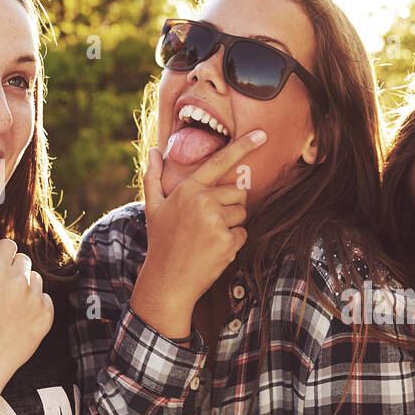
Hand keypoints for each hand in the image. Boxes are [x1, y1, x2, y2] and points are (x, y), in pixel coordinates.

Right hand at [0, 231, 53, 383]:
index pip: (8, 245)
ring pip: (36, 279)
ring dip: (25, 287)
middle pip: (23, 260)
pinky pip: (46, 299)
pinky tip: (17, 320)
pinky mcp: (47, 316)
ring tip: (6, 308)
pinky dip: (35, 306)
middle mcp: (19, 282)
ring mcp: (35, 299)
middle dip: (12, 270)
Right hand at [139, 130, 264, 311]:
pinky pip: (243, 232)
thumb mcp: (153, 207)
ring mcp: (216, 222)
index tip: (261, 134)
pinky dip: (233, 241)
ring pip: (242, 212)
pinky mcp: (227, 241)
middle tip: (208, 222)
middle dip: (230, 205)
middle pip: (238, 192)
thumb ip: (154, 176)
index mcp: (187, 189)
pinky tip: (214, 249)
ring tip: (208, 236)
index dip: (243, 146)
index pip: (219, 162)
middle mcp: (203, 201)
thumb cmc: (161, 242)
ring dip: (231, 223)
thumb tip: (155, 151)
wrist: (167, 280)